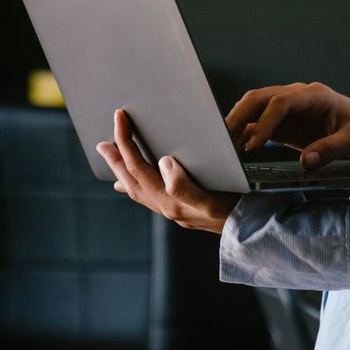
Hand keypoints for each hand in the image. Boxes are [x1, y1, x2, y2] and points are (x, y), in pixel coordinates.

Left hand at [97, 108, 240, 233]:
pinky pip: (147, 197)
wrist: (247, 231)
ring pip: (136, 189)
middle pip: (131, 179)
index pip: (138, 167)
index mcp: (168, 201)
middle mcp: (165, 207)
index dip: (126, 141)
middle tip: (102, 143)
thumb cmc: (233, 212)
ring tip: (111, 159)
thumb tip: (163, 163)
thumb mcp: (210, 199)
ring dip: (121, 172)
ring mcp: (170, 210)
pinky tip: (130, 186)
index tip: (120, 119)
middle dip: (115, 159)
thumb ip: (183, 186)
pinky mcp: (178, 210)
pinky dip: (135, 187)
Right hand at [224, 81, 349, 170]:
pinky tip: (234, 150)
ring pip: (254, 108)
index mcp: (315, 95)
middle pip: (260, 98)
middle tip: (222, 140)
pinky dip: (245, 134)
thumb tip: (307, 161)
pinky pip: (259, 123)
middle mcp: (298, 96)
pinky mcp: (285, 122)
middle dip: (239, 116)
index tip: (253, 146)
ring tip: (222, 146)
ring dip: (237, 123)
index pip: (281, 102)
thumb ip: (332, 149)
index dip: (265, 122)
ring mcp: (289, 108)